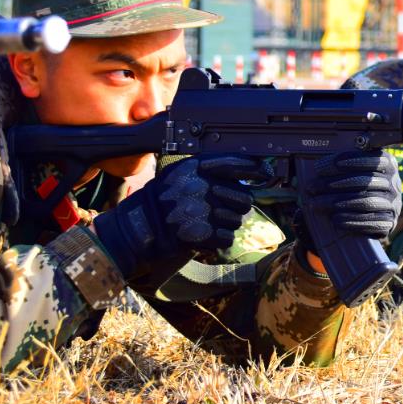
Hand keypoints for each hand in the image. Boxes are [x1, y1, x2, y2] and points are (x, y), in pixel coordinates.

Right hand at [94, 155, 263, 280]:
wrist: (138, 228)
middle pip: (243, 197)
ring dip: (229, 224)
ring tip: (209, 222)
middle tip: (223, 209)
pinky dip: (221, 240)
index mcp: (195, 169)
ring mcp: (201, 210)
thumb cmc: (160, 201)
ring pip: (238, 219)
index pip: (236, 164)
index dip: (255, 169)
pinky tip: (207, 236)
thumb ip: (207, 170)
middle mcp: (200, 186)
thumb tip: (244, 172)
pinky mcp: (201, 233)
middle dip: (238, 205)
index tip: (264, 173)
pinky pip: (228, 237)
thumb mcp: (179, 174)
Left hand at [299, 149, 402, 260]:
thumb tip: (319, 167)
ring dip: (339, 202)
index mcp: (389, 165)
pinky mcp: (389, 222)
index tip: (330, 164)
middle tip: (312, 187)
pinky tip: (335, 220)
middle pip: (365, 182)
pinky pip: (370, 222)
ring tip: (317, 204)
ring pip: (365, 202)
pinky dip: (351, 220)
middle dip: (335, 183)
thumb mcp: (358, 170)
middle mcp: (394, 183)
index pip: (373, 160)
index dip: (352, 160)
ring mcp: (394, 204)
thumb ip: (345, 164)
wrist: (376, 213)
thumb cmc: (360, 186)